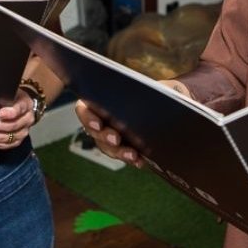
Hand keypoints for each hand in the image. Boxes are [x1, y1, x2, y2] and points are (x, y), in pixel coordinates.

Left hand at [0, 89, 36, 149]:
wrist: (21, 108)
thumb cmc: (12, 98)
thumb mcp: (10, 92)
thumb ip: (2, 95)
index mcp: (26, 105)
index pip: (19, 109)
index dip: (11, 113)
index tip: (1, 113)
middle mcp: (27, 120)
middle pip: (10, 126)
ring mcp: (22, 133)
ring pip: (4, 138)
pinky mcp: (16, 142)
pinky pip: (2, 145)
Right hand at [75, 80, 189, 166]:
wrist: (164, 107)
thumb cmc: (151, 91)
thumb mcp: (148, 86)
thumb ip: (146, 88)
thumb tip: (154, 91)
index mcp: (100, 101)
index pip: (84, 109)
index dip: (88, 118)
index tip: (98, 124)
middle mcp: (102, 120)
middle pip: (95, 132)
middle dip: (105, 137)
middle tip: (116, 139)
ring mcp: (111, 136)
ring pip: (107, 147)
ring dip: (118, 152)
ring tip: (132, 154)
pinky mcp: (123, 148)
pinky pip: (123, 156)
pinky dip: (132, 159)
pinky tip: (141, 161)